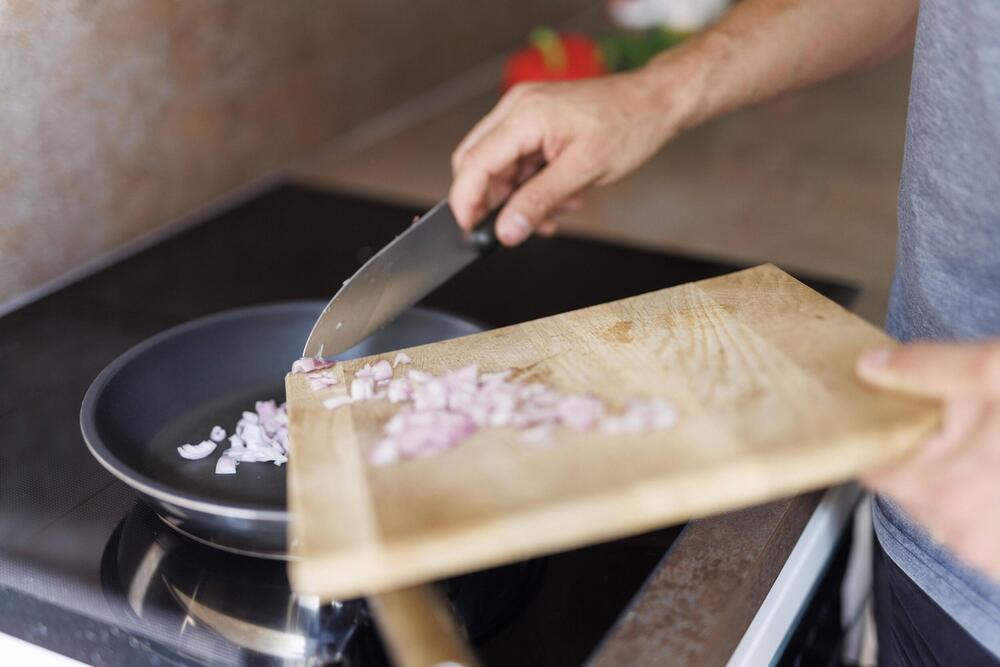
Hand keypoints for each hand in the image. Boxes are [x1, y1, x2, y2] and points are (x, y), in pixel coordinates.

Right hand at [449, 69, 692, 245]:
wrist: (654, 104)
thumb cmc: (628, 126)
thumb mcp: (583, 172)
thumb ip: (539, 201)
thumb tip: (506, 230)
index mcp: (525, 115)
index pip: (474, 163)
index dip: (466, 202)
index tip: (471, 231)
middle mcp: (517, 108)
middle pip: (478, 164)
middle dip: (495, 201)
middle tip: (517, 227)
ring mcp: (525, 112)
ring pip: (498, 166)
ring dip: (519, 196)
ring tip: (555, 211)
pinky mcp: (535, 120)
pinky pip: (517, 159)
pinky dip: (532, 184)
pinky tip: (560, 194)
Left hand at [856, 340, 999, 579]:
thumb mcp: (998, 371)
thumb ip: (928, 368)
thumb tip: (870, 368)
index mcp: (942, 487)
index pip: (873, 461)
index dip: (879, 427)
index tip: (887, 407)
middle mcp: (959, 529)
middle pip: (908, 481)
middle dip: (927, 445)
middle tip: (968, 416)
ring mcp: (987, 552)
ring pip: (945, 501)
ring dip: (962, 470)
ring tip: (996, 440)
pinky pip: (978, 521)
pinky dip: (986, 493)